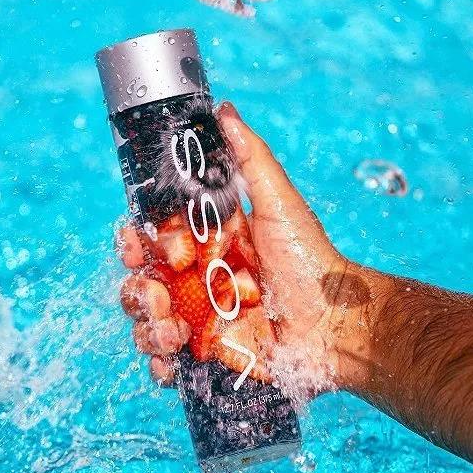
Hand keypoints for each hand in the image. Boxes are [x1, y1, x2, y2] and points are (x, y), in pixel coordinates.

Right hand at [117, 102, 368, 400]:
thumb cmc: (310, 261)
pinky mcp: (205, 353)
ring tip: (173, 333)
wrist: (335, 324)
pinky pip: (165, 359)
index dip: (137, 240)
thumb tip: (224, 109)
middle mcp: (196, 279)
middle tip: (161, 296)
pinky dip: (158, 362)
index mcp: (206, 242)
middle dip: (137, 290)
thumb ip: (250, 159)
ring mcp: (198, 317)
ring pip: (145, 320)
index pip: (153, 238)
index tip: (140, 243)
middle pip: (140, 281)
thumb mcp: (280, 205)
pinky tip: (170, 361)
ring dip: (146, 327)